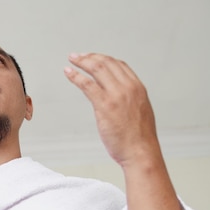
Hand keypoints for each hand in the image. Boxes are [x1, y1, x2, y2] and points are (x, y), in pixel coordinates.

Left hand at [64, 53, 160, 167]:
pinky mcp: (105, 105)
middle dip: (90, 57)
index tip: (92, 57)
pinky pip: (87, 85)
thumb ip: (129, 102)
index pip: (120, 65)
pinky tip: (68, 73)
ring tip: (71, 60)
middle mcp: (129, 88)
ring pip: (97, 69)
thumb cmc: (139, 139)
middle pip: (107, 63)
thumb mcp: (139, 113)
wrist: (141, 152)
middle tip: (77, 56)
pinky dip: (76, 76)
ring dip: (82, 62)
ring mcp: (117, 95)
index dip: (103, 58)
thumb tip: (118, 101)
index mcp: (138, 88)